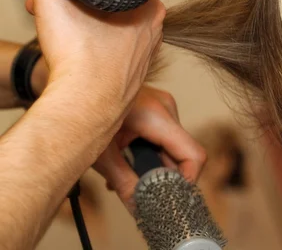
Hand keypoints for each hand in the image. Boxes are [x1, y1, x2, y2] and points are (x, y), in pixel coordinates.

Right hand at [26, 0, 164, 109]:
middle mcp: (153, 32)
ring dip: (79, 31)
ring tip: (60, 38)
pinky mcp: (130, 78)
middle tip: (51, 16)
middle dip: (75, 9)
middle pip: (107, 9)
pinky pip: (106, 57)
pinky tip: (74, 60)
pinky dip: (88, 54)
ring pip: (106, 33)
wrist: (83, 106)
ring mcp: (143, 58)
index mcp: (149, 8)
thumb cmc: (79, 57)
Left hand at [93, 85, 205, 212]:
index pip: (193, 154)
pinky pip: (164, 135)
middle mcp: (166, 108)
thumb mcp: (102, 155)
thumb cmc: (82, 112)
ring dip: (154, 164)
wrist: (75, 87)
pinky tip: (125, 160)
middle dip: (164, 175)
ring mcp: (162, 105)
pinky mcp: (156, 106)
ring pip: (172, 145)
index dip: (188, 181)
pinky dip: (150, 152)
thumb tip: (139, 209)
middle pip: (181, 152)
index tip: (172, 198)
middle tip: (141, 191)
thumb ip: (124, 183)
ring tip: (124, 174)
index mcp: (158, 116)